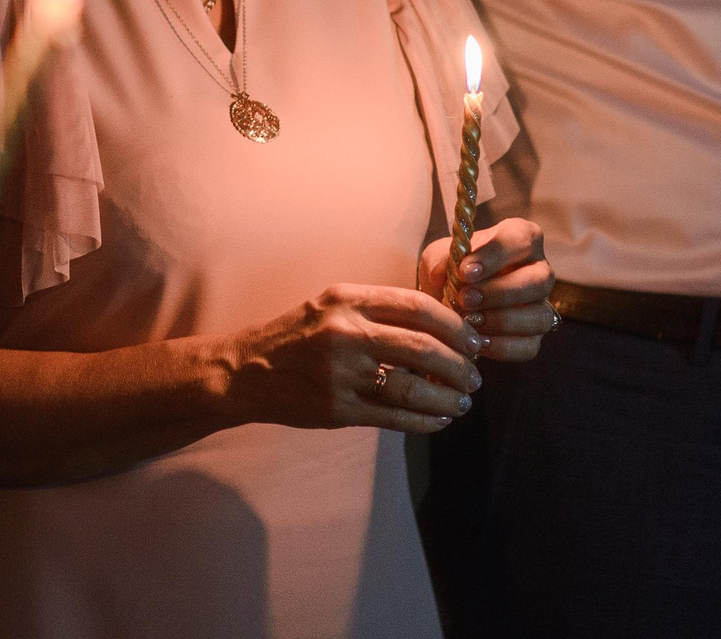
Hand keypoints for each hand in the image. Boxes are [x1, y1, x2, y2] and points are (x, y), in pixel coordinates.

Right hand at [223, 283, 484, 434]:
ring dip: (446, 398)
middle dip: (459, 365)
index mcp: (348, 299)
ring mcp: (340, 374)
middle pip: (422, 348)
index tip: (473, 339)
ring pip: (412, 388)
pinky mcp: (337, 409)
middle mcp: (345, 333)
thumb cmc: (296, 335)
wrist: (245, 371)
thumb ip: (378, 310)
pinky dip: (423, 421)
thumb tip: (440, 325)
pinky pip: (393, 417)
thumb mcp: (331, 305)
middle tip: (475, 376)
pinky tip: (438, 421)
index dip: (454, 325)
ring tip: (462, 402)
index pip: (417, 306)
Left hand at [416, 217, 556, 360]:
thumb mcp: (439, 257)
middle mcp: (538, 270)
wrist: (448, 301)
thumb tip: (442, 273)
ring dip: (503, 321)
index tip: (465, 272)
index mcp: (520, 239)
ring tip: (471, 322)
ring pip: (540, 316)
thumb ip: (439, 259)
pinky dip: (502, 347)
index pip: (520, 240)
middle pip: (540, 280)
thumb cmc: (451, 270)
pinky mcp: (534, 337)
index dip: (495, 256)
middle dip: (501, 292)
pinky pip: (529, 346)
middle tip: (467, 299)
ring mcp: (541, 305)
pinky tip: (478, 342)